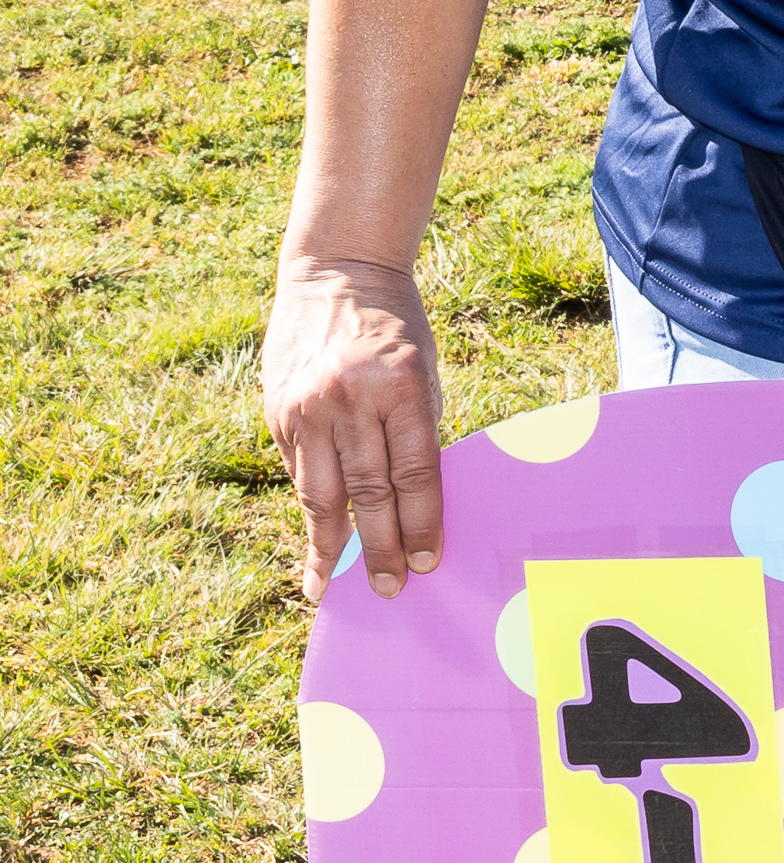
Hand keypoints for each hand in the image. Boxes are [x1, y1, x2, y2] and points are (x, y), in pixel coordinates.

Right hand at [264, 252, 445, 604]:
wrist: (337, 273)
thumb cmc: (396, 329)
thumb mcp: (422, 373)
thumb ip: (414, 434)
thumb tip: (412, 510)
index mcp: (398, 385)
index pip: (414, 474)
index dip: (421, 524)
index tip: (427, 562)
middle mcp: (348, 397)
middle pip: (367, 493)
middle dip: (380, 548)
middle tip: (390, 589)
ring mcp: (305, 406)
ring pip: (320, 494)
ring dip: (328, 547)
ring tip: (331, 586)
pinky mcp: (277, 410)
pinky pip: (298, 471)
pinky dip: (311, 507)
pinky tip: (316, 539)